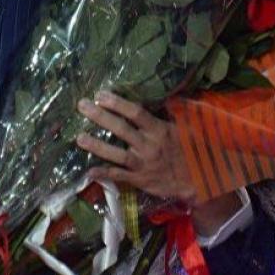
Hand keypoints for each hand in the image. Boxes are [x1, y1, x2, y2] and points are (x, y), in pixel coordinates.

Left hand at [76, 91, 197, 204]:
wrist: (196, 181)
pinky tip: (89, 171)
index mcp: (159, 130)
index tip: (101, 94)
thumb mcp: (182, 129)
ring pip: (117, 154)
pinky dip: (104, 174)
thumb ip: (168, 114)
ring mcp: (143, 164)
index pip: (136, 113)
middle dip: (100, 116)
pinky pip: (119, 176)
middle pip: (121, 129)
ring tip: (79, 137)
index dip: (117, 103)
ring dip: (97, 145)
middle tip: (82, 105)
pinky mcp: (139, 180)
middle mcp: (149, 145)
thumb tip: (160, 96)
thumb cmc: (187, 150)